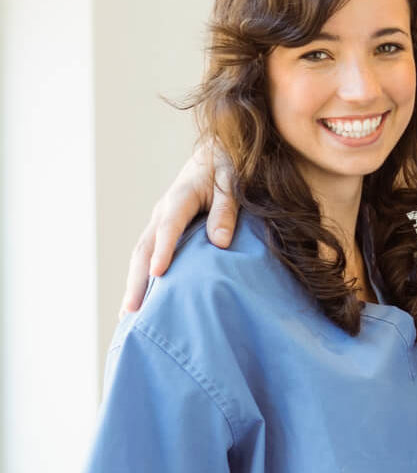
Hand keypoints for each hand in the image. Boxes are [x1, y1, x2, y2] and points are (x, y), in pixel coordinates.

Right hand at [122, 142, 236, 312]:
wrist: (212, 157)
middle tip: (133, 309)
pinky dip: (140, 278)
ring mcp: (158, 223)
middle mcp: (162, 213)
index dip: (163, 249)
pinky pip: (146, 256)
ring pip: (140, 255)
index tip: (159, 273)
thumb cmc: (226, 170)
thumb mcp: (232, 183)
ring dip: (133, 283)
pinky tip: (140, 302)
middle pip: (144, 248)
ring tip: (128, 315)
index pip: (169, 227)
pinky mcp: (160, 232)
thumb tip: (221, 242)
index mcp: (180, 198)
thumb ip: (227, 210)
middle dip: (137, 279)